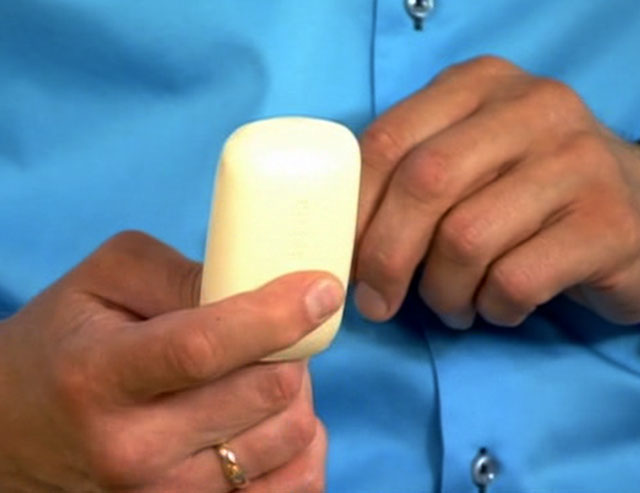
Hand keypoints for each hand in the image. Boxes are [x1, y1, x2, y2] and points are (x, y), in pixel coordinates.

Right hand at [0, 231, 342, 491]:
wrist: (21, 427)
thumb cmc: (68, 341)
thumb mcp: (105, 279)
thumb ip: (177, 273)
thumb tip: (253, 288)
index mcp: (100, 375)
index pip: (203, 349)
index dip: (275, 315)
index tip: (322, 288)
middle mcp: (131, 449)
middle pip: (265, 393)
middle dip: (292, 347)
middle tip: (277, 329)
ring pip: (290, 436)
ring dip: (297, 391)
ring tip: (262, 371)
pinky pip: (294, 486)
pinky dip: (304, 445)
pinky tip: (273, 418)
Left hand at [354, 55, 639, 328]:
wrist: (636, 206)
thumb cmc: (527, 190)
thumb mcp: (467, 158)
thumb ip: (410, 176)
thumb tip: (345, 238)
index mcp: (480, 84)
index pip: (389, 139)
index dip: (355, 209)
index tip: (346, 257)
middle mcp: (532, 108)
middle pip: (424, 183)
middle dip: (386, 257)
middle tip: (377, 302)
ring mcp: (576, 161)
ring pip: (466, 239)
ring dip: (443, 292)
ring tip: (452, 304)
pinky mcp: (608, 222)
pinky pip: (515, 280)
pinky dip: (492, 307)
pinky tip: (499, 306)